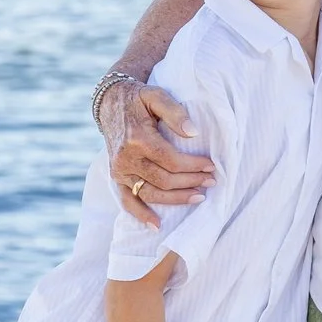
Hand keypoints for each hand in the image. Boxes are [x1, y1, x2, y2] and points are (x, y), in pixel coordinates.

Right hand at [102, 79, 212, 226]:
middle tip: (211, 181)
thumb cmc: (138, 98)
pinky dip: (141, 215)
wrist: (110, 103)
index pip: (171, 160)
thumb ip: (175, 112)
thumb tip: (193, 132)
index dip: (193, 166)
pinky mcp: (116, 177)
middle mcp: (126, 158)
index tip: (211, 165)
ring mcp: (119, 170)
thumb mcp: (156, 96)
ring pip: (150, 193)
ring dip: (176, 199)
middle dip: (191, 182)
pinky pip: (127, 201)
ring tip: (199, 197)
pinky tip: (157, 225)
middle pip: (164, 179)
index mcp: (137, 138)